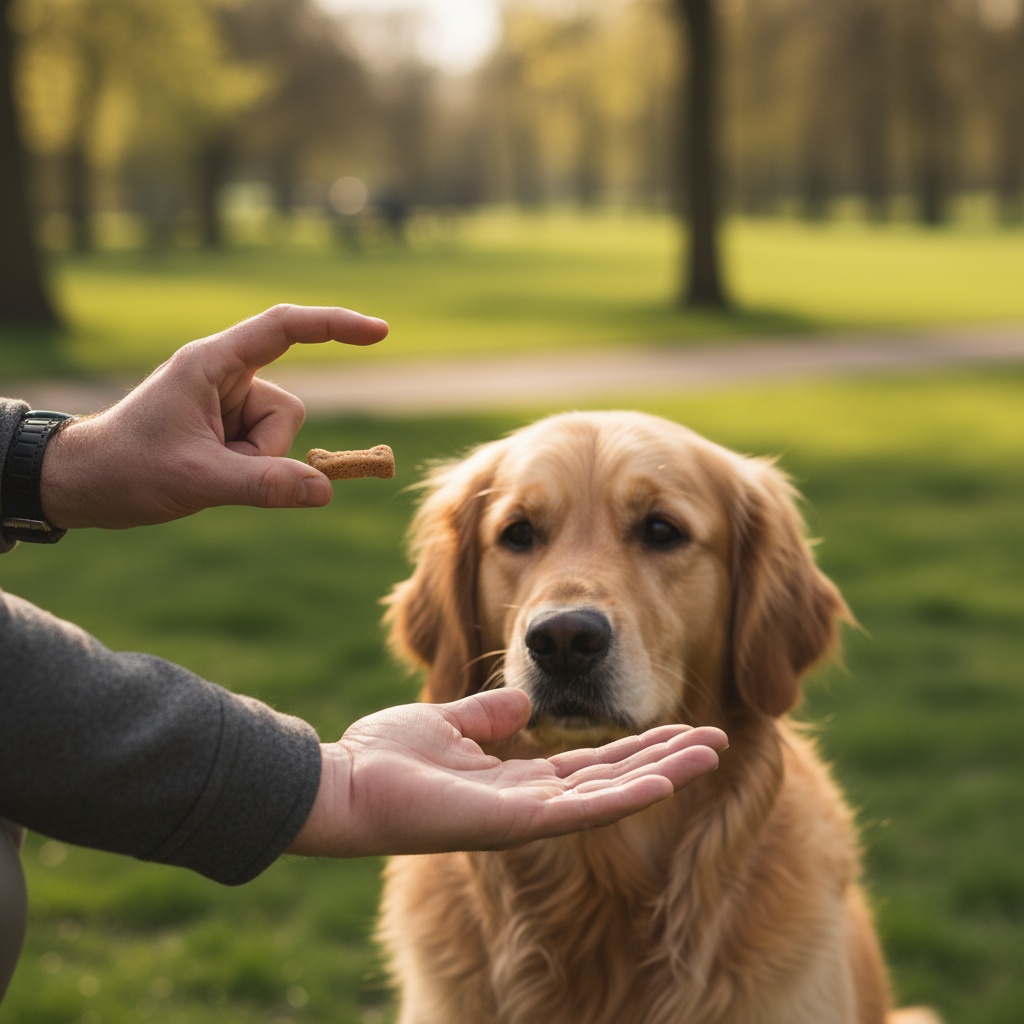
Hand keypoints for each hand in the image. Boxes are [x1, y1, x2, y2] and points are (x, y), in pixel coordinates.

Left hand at [40, 304, 388, 528]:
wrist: (82, 485)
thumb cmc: (127, 469)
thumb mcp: (199, 479)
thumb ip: (265, 484)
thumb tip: (325, 490)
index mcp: (212, 364)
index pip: (284, 329)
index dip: (335, 325)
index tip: (381, 331)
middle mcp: (223, 376)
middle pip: (287, 410)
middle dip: (267, 450)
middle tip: (216, 468)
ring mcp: (226, 402)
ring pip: (280, 435)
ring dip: (255, 463)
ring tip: (206, 472)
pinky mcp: (226, 427)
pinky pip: (266, 450)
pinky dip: (250, 469)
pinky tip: (209, 474)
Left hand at [287, 689, 727, 856]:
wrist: (343, 781)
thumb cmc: (385, 755)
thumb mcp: (447, 722)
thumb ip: (488, 715)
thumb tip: (525, 701)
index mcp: (518, 777)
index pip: (593, 762)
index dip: (638, 744)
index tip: (680, 722)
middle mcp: (531, 801)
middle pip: (613, 778)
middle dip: (666, 757)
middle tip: (718, 737)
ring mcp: (525, 816)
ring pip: (609, 796)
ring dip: (661, 774)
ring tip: (710, 753)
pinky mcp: (512, 823)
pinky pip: (578, 812)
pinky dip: (624, 795)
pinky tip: (664, 780)